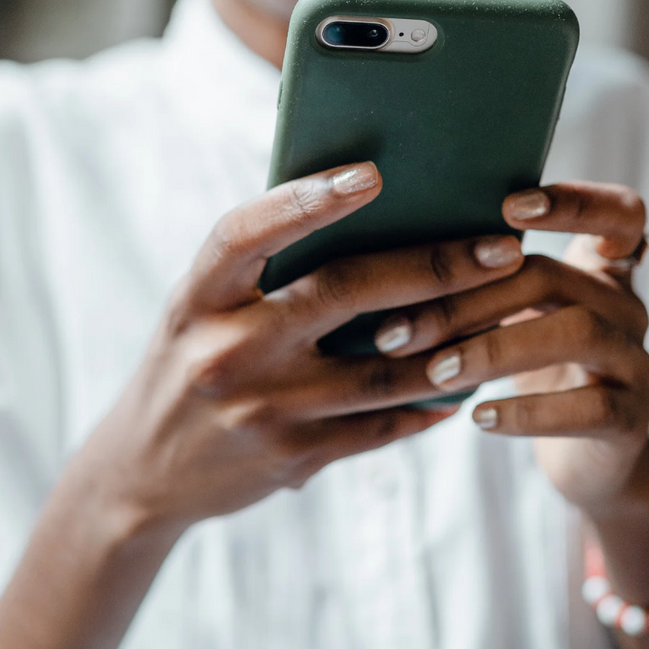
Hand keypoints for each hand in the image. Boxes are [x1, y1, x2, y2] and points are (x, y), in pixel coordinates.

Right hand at [78, 161, 527, 534]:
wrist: (141, 475)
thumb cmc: (184, 370)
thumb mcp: (198, 314)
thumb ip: (259, 276)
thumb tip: (364, 223)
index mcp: (196, 300)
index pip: (246, 234)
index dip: (306, 200)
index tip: (374, 173)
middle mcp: (225, 351)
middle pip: (342, 294)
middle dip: (433, 267)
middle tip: (501, 249)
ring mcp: (261, 410)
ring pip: (381, 369)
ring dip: (454, 342)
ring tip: (507, 312)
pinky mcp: (291, 458)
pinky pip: (378, 426)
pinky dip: (425, 404)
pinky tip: (462, 386)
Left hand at [372, 180, 648, 513]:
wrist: (584, 459)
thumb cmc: (533, 373)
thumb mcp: (513, 320)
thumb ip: (482, 283)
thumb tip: (387, 258)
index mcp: (600, 270)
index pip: (618, 212)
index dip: (574, 202)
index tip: (508, 207)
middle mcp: (626, 306)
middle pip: (553, 277)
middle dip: (467, 301)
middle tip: (399, 331)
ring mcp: (636, 362)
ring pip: (578, 333)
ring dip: (495, 350)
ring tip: (436, 373)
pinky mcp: (632, 419)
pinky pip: (589, 407)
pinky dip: (529, 412)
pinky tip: (479, 418)